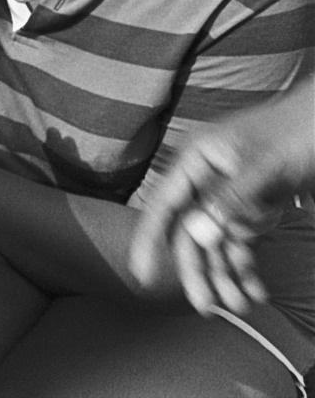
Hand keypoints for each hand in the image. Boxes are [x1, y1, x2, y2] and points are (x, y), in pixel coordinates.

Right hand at [127, 88, 313, 314]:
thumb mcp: (266, 165)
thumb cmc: (297, 132)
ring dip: (226, 274)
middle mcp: (206, 178)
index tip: (141, 272)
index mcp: (198, 159)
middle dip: (199, 269)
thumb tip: (200, 232)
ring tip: (243, 304)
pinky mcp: (248, 207)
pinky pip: (240, 242)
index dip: (149, 238)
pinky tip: (256, 289)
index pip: (165, 203)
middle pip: (191, 230)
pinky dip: (246, 265)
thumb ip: (232, 197)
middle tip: (205, 306)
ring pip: (216, 242)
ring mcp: (227, 194)